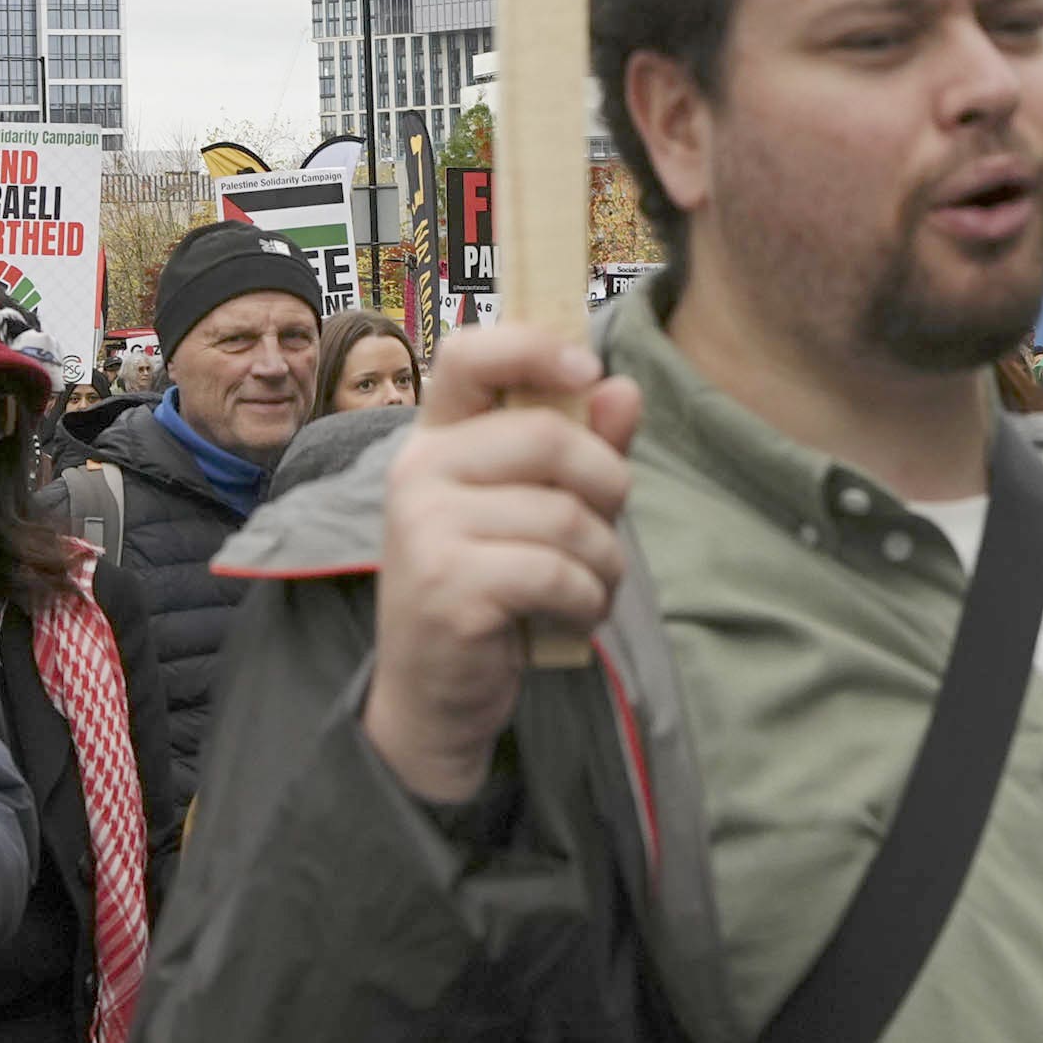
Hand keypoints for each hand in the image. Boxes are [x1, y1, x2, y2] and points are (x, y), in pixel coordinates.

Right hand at [362, 323, 646, 806]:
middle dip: (607, 485)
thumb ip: (581, 446)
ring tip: (591, 585)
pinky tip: (576, 615)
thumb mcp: (532, 509)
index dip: (534, 347)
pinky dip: (588, 600)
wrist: (433, 695)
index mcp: (435, 439)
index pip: (469, 353)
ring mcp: (425, 530)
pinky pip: (556, 573)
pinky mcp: (448, 588)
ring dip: (605, 560)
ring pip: (564, 516)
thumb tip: (624, 389)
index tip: (587, 369)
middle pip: (547, 438)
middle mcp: (419, 473)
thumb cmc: (489, 588)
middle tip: (606, 526)